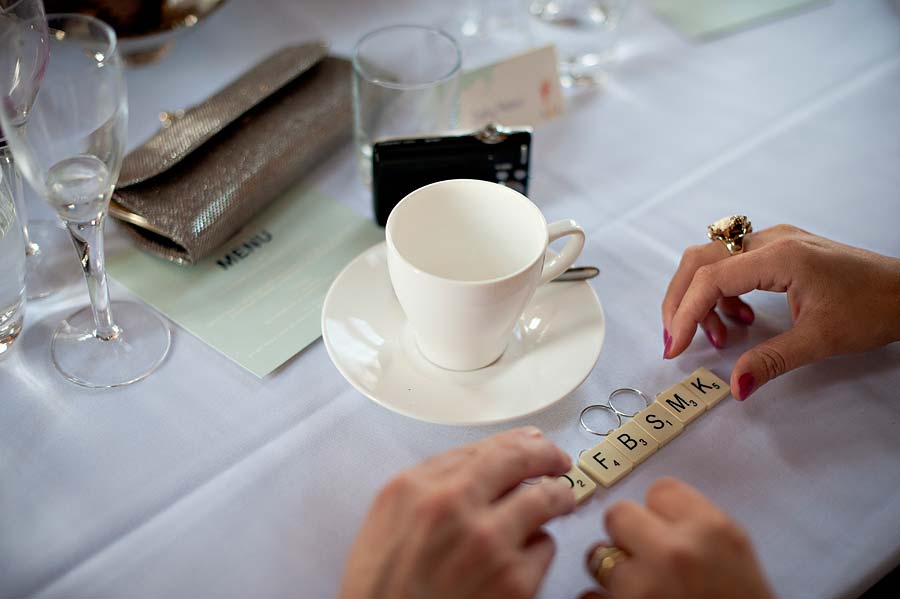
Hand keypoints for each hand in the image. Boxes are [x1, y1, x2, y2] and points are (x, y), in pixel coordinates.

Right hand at [340, 427, 574, 598]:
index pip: (483, 447)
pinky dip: (538, 550)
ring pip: (545, 499)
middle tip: (558, 461)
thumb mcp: (390, 520)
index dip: (517, 441)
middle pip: (519, 460)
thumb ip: (434, 484)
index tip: (532, 442)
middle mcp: (452, 506)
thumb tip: (486, 462)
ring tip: (560, 503)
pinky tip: (521, 559)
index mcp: (417, 488)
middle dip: (547, 455)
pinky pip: (544, 547)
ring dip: (556, 497)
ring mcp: (487, 542)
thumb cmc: (383, 588)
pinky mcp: (514, 581)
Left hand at [582, 478, 772, 598]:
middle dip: (628, 537)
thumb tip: (653, 510)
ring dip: (612, 573)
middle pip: (618, 514)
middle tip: (648, 561)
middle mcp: (675, 552)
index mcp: (711, 530)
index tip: (668, 532)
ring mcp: (643, 587)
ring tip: (642, 592)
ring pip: (597, 556)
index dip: (659, 513)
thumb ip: (696, 525)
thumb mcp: (734, 552)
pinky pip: (588, 598)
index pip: (659, 490)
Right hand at [662, 224, 899, 398]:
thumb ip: (771, 360)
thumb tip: (736, 384)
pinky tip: (741, 319)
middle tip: (676, 338)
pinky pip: (732, 263)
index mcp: (779, 256)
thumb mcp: (820, 339)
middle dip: (680, 301)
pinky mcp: (779, 249)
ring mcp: (774, 240)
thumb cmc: (875, 306)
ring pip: (712, 259)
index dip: (685, 314)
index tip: (675, 347)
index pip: (710, 278)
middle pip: (699, 260)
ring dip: (701, 297)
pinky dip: (722, 292)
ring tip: (718, 335)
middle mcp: (770, 240)